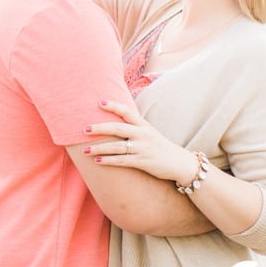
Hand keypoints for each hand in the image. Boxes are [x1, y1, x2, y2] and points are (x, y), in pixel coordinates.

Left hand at [83, 100, 197, 184]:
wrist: (181, 164)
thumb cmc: (160, 147)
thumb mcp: (150, 133)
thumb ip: (134, 127)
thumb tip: (114, 122)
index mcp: (144, 125)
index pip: (127, 112)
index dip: (113, 106)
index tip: (99, 102)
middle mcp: (142, 135)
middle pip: (117, 128)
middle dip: (99, 128)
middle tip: (84, 129)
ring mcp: (142, 149)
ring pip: (116, 147)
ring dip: (99, 148)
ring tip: (84, 150)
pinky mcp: (143, 162)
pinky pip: (121, 161)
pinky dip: (108, 161)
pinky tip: (97, 161)